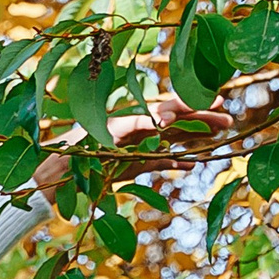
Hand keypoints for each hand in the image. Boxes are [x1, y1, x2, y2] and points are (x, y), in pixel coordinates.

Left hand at [34, 93, 235, 197]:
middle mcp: (135, 130)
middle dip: (202, 119)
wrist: (50, 177)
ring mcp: (135, 148)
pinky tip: (191, 164)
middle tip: (229, 119)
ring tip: (220, 135)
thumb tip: (164, 120)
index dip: (191, 105)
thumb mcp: (104, 135)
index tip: (214, 101)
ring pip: (172, 140)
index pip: (167, 107)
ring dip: (195, 137)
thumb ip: (135, 126)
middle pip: (175, 121)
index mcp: (129, 117)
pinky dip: (175, 163)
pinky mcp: (130, 167)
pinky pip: (158, 163)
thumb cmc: (72, 151)